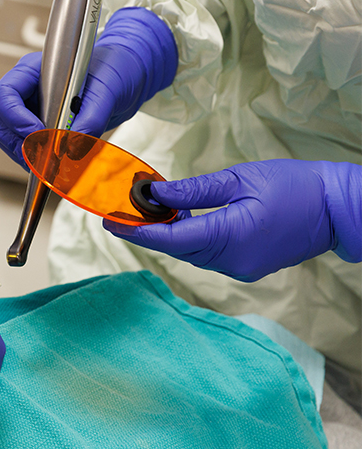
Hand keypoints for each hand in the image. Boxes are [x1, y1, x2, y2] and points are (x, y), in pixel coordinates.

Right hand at [0, 7, 176, 168]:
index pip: (5, 94)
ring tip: (47, 162)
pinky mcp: (36, 127)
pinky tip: (50, 163)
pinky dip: (31, 158)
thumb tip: (72, 147)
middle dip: (11, 139)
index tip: (36, 133)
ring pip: (4, 135)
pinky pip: (20, 146)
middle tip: (36, 154)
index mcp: (33, 70)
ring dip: (21, 152)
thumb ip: (91, 117)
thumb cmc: (113, 70)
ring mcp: (27, 109)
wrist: (125, 78)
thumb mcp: (108, 90)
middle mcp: (24, 89)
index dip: (14, 117)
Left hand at [105, 160, 361, 281]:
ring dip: (170, 232)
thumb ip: (194, 192)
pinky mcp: (247, 267)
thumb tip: (155, 194)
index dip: (136, 230)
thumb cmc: (296, 187)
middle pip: (176, 248)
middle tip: (124, 208)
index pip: (169, 238)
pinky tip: (183, 218)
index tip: (109, 220)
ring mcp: (240, 269)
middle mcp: (231, 262)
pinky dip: (191, 238)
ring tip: (153, 208)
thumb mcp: (240, 180)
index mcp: (230, 238)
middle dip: (148, 229)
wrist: (340, 209)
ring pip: (190, 252)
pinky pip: (208, 254)